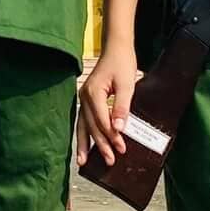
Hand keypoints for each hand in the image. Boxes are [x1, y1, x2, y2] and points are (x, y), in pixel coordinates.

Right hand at [78, 39, 140, 164]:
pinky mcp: (86, 99)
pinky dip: (84, 133)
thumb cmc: (122, 64)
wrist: (116, 49)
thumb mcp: (127, 84)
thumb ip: (121, 107)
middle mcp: (84, 96)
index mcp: (93, 92)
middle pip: (91, 125)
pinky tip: (85, 145)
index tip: (121, 148)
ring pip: (82, 125)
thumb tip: (119, 129)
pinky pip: (84, 120)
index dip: (111, 135)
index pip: (101, 120)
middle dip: (100, 144)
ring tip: (83, 162)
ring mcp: (83, 98)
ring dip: (85, 143)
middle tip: (109, 161)